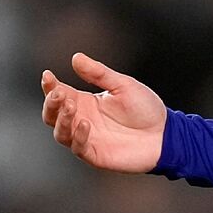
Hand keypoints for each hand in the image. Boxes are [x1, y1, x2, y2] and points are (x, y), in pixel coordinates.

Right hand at [40, 52, 167, 172]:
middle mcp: (81, 120)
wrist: (165, 134)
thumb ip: (99, 73)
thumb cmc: (145, 108)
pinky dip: (78, 137)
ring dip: (62, 120)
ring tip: (70, 106)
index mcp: (85, 102)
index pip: (59, 94)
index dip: (50, 86)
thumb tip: (76, 57)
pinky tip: (85, 124)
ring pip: (60, 133)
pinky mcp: (96, 155)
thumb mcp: (123, 85)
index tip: (47, 75)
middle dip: (51, 104)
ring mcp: (87, 139)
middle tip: (58, 94)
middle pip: (52, 115)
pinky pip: (79, 148)